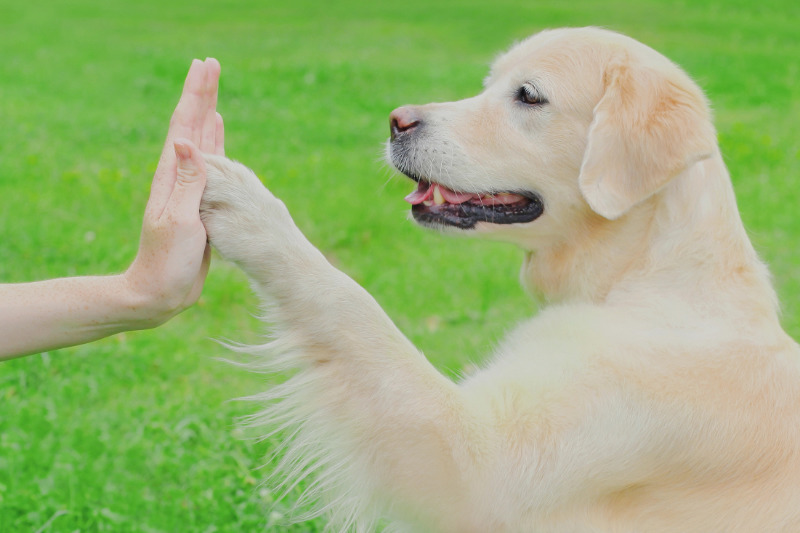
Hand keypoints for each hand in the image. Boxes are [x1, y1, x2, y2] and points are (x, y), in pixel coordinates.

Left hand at [124, 58, 224, 325]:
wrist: (160, 291)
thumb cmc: (166, 260)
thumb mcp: (178, 220)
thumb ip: (187, 182)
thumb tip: (186, 141)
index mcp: (172, 177)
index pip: (185, 126)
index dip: (196, 95)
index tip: (205, 66)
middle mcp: (178, 176)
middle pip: (191, 126)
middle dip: (201, 94)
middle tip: (210, 64)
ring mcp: (188, 188)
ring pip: (200, 141)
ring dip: (206, 114)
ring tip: (211, 92)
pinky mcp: (199, 201)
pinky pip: (210, 163)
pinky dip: (213, 143)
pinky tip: (216, 133)